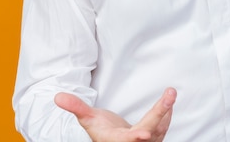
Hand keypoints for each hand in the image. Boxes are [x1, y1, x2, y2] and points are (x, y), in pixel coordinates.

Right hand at [54, 88, 176, 141]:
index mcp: (117, 140)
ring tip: (170, 93)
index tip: (145, 134)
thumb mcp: (87, 118)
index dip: (137, 137)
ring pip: (160, 128)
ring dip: (166, 111)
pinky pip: (163, 127)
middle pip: (150, 129)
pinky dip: (167, 115)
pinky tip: (169, 103)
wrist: (112, 139)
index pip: (128, 139)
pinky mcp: (154, 138)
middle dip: (160, 111)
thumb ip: (76, 107)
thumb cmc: (101, 130)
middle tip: (169, 94)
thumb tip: (59, 97)